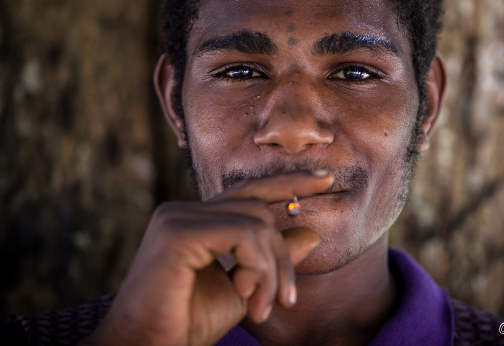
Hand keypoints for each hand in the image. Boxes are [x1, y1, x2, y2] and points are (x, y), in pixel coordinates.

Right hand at [80, 171, 332, 345]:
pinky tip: (245, 293)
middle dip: (281, 256)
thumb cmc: (188, 324)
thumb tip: (311, 233)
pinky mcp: (177, 232)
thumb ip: (272, 260)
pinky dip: (257, 266)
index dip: (289, 183)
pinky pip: (241, 233)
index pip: (249, 191)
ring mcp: (178, 217)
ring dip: (271, 271)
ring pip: (254, 223)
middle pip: (258, 210)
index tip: (326, 179)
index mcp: (195, 220)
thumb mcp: (244, 289)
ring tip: (261, 308)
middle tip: (285, 301)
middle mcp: (183, 210)